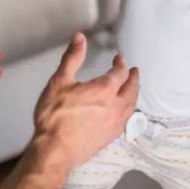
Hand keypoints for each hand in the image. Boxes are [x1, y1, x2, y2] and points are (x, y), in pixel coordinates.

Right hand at [32, 33, 138, 177]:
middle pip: (132, 89)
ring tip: (131, 89)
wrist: (55, 150)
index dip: (121, 64)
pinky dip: (129, 110)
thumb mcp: (59, 82)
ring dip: (134, 94)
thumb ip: (72, 58)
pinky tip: (123, 111)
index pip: (120, 73)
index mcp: (104, 89)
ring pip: (131, 105)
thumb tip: (80, 37)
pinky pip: (126, 119)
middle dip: (133, 78)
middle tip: (134, 72)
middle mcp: (115, 106)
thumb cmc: (55, 115)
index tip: (119, 59)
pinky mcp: (110, 137)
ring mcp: (115, 123)